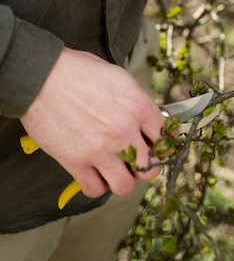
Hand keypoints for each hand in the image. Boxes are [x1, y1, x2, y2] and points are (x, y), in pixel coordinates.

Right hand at [20, 47, 165, 198]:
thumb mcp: (119, 77)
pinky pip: (95, 189)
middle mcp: (124, 131)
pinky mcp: (75, 161)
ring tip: (113, 169)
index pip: (164, 139)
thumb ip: (136, 101)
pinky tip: (92, 172)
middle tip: (133, 160)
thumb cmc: (78, 71)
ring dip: (121, 179)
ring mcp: (100, 149)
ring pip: (125, 186)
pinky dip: (95, 185)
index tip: (153, 146)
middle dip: (143, 166)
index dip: (160, 144)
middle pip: (150, 168)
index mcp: (138, 106)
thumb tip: (147, 119)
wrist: (41, 75)